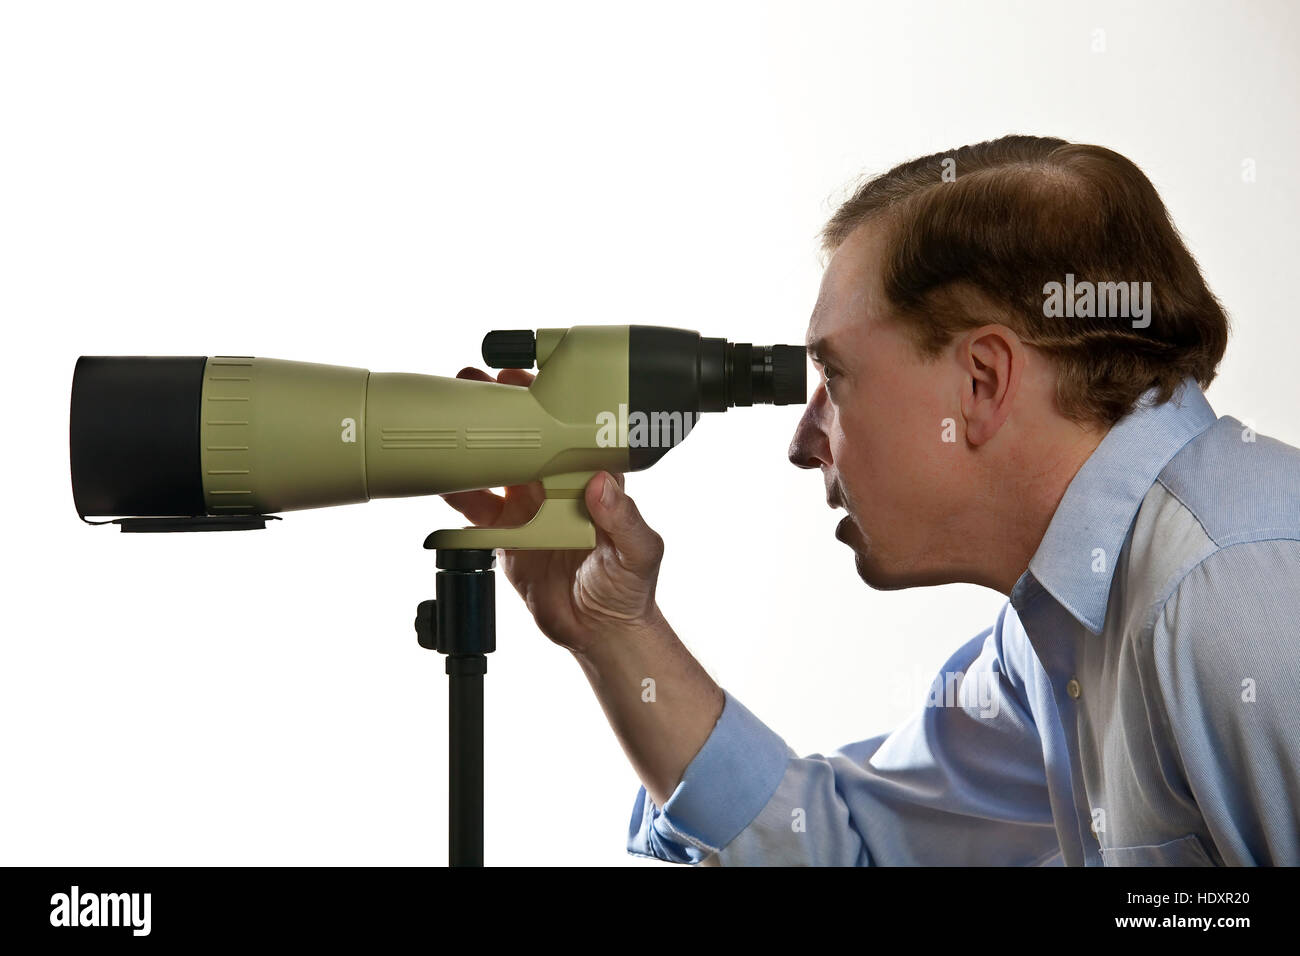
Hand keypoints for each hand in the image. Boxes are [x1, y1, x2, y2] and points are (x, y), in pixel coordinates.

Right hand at [440, 367, 667, 654]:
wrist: (601, 633)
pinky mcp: (508, 536)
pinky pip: (478, 511)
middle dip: (501, 413)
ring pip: (497, 468)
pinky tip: (441, 479)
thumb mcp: (638, 552)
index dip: (545, 404)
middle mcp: (558, 489)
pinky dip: (459, 494)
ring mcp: (531, 510)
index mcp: (592, 482)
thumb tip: (603, 483)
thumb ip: (623, 519)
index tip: (523, 382)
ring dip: (475, 446)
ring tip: (449, 421)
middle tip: (474, 386)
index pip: (567, 433)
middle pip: (525, 441)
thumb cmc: (628, 589)